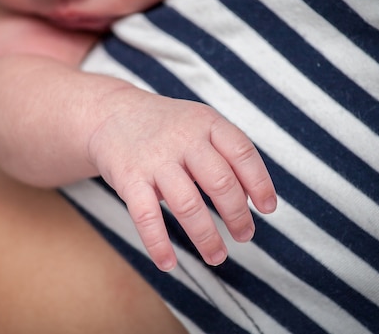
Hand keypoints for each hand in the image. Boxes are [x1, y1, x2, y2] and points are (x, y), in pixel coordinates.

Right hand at [88, 88, 276, 270]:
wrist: (110, 114)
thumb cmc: (164, 127)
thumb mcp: (197, 124)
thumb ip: (224, 153)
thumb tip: (254, 197)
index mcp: (205, 122)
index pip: (242, 153)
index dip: (259, 184)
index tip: (267, 209)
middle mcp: (182, 138)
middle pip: (221, 182)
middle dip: (238, 216)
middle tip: (245, 236)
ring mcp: (154, 158)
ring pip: (188, 205)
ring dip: (207, 237)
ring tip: (217, 256)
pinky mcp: (128, 178)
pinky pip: (146, 216)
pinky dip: (158, 244)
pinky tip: (168, 263)